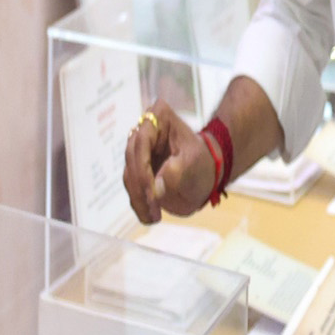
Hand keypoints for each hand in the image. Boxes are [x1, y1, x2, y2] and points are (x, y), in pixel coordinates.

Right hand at [123, 96, 215, 224]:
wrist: (206, 170)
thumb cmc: (203, 161)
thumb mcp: (196, 164)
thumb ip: (178, 172)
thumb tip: (157, 188)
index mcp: (158, 116)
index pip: (142, 143)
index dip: (143, 169)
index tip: (152, 193)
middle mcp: (142, 129)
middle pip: (131, 159)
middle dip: (140, 187)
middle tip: (154, 209)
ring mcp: (136, 148)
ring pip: (128, 175)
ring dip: (138, 198)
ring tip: (153, 217)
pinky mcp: (135, 167)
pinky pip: (131, 186)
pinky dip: (138, 202)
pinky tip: (148, 216)